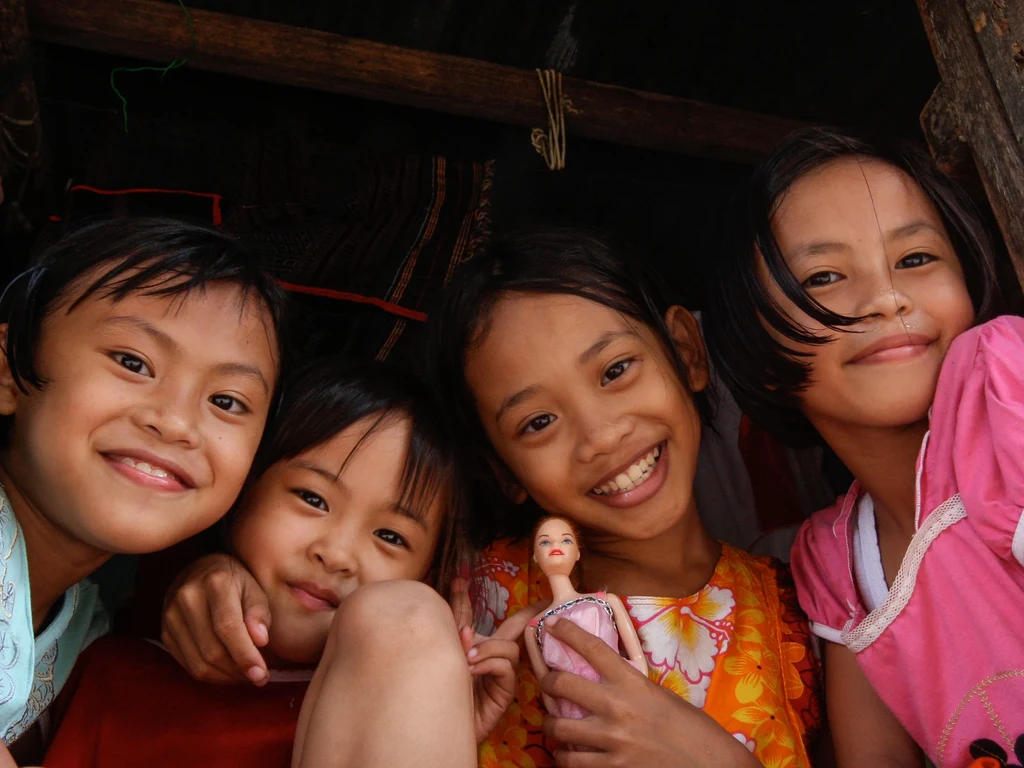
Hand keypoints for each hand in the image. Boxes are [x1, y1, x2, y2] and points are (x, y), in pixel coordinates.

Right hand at [161, 553, 271, 685]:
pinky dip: (211, 675)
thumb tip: (260, 641)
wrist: (201, 570)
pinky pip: (187, 665)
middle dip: (238, 671)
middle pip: (212, 650)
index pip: (228, 626)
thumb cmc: (236, 580)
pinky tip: (228, 672)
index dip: (245, 655)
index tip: (261, 674)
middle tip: (259, 678)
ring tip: (246, 676)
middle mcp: (187, 597)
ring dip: (226, 677)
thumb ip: (259, 612)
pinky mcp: (165, 632)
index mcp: (214, 582)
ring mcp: (171, 615)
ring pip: (198, 663)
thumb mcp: (255, 587)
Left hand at [450, 578, 547, 743]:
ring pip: (509, 646)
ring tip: (467, 658)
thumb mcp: (444, 649)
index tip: (462, 579)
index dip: (467, 599)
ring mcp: (498, 675)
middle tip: (543, 601)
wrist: (435, 722)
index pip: (474, 617)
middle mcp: (489, 657)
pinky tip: (473, 669)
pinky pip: (506, 666)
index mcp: (472, 645)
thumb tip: (459, 590)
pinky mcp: (503, 692)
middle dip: (529, 613)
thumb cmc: (437, 689)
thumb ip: (455, 625)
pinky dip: (490, 663)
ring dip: (488, 648)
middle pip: (513, 628)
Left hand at [540, 616, 761, 766]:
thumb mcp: (659, 696)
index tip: (552, 624)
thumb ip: (629, 687)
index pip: (592, 647)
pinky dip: (564, 757)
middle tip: (547, 683)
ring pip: (558, 727)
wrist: (709, 764)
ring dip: (551, 725)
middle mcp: (618, 706)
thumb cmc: (690, 728)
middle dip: (546, 682)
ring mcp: (613, 739)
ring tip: (553, 724)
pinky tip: (566, 754)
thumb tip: (605, 680)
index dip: (567, 632)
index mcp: (633, 682)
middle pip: (562, 683)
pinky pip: (572, 762)